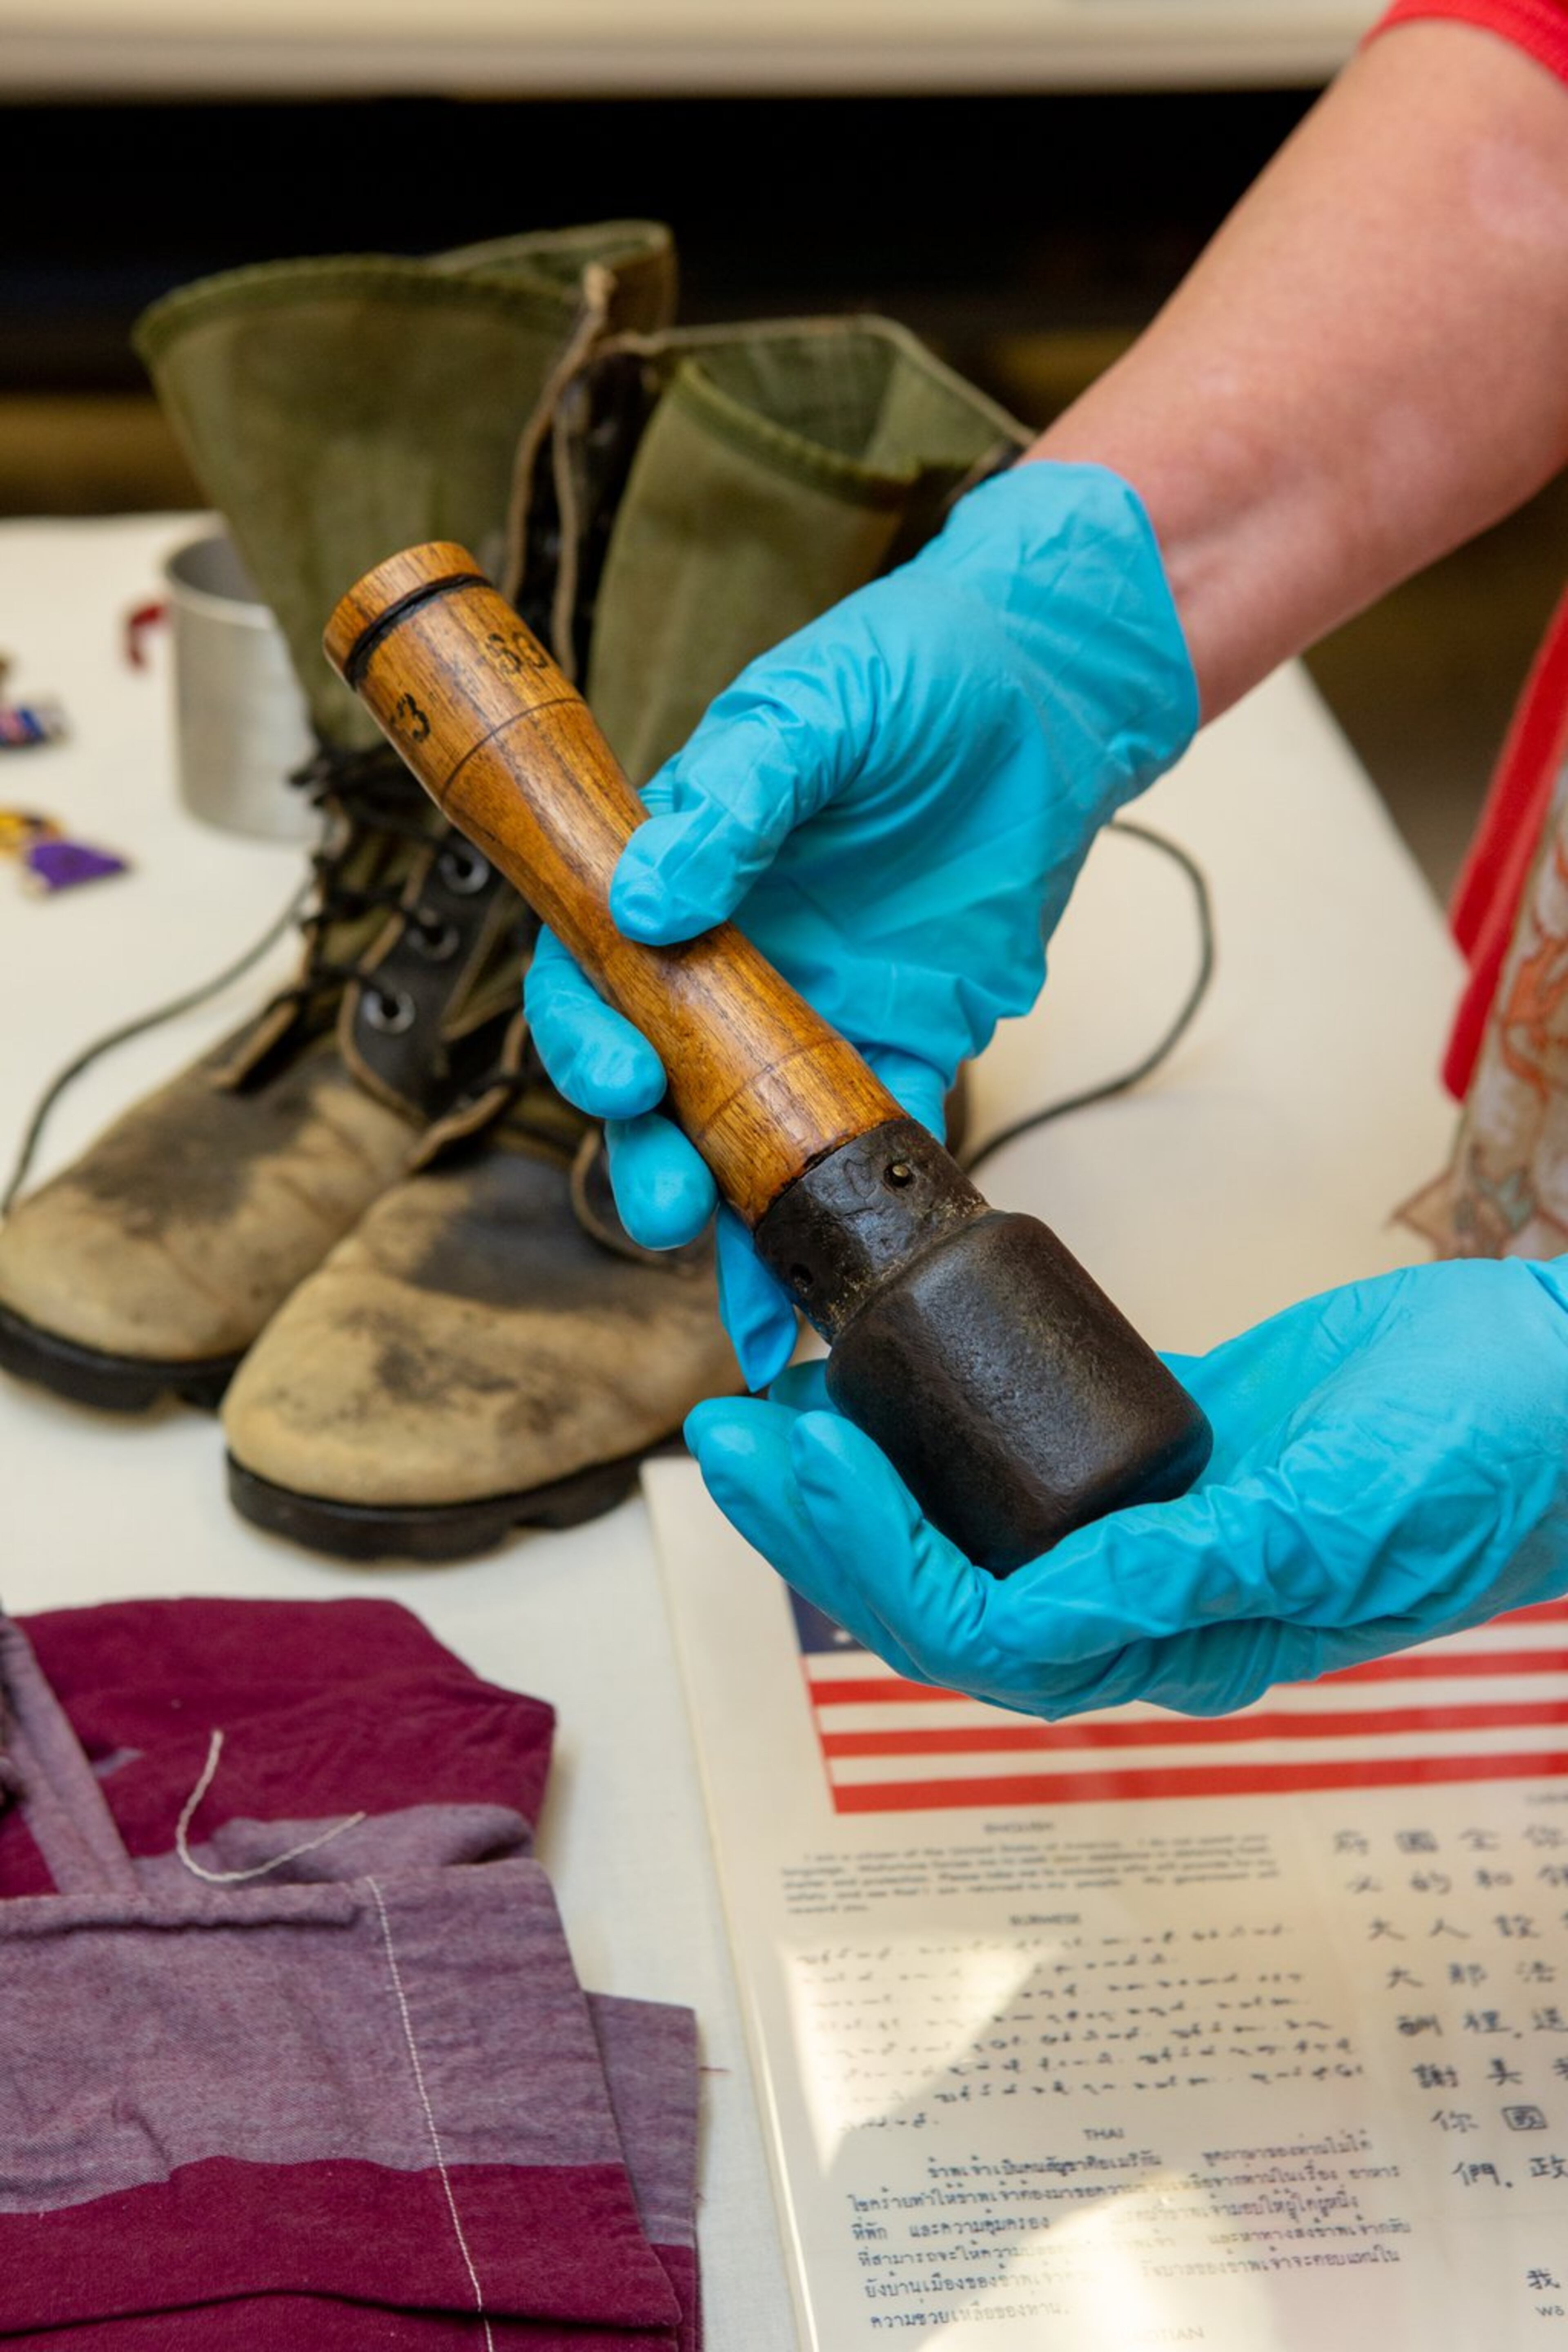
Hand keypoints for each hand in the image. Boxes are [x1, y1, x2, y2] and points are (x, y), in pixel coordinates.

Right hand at [525, 461, 1197, 1385]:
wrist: (1052, 692)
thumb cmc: (914, 671)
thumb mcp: (814, 710)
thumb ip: (734, 798)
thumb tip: (648, 899)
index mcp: (677, 875)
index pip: (594, 971)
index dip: (587, 1034)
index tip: (623, 1074)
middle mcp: (729, 958)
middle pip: (659, 1081)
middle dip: (650, 1155)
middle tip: (665, 1208)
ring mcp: (813, 1010)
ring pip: (749, 1134)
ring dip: (733, 1215)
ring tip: (740, 1288)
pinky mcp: (903, 1043)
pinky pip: (867, 1142)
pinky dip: (848, 1215)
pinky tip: (827, 1289)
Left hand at [683, 1258, 1567, 1715]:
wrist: (1558, 1383)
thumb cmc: (1486, 1461)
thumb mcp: (1345, 1515)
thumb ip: (1205, 1569)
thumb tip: (1064, 1607)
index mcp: (1185, 1641)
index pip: (983, 1631)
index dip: (871, 1558)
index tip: (791, 1462)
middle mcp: (1146, 1603)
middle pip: (940, 1593)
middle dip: (823, 1525)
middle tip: (727, 1437)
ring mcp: (1145, 1528)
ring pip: (960, 1529)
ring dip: (858, 1481)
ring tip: (771, 1409)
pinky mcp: (1156, 1449)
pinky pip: (1015, 1457)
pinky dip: (932, 1428)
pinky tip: (870, 1381)